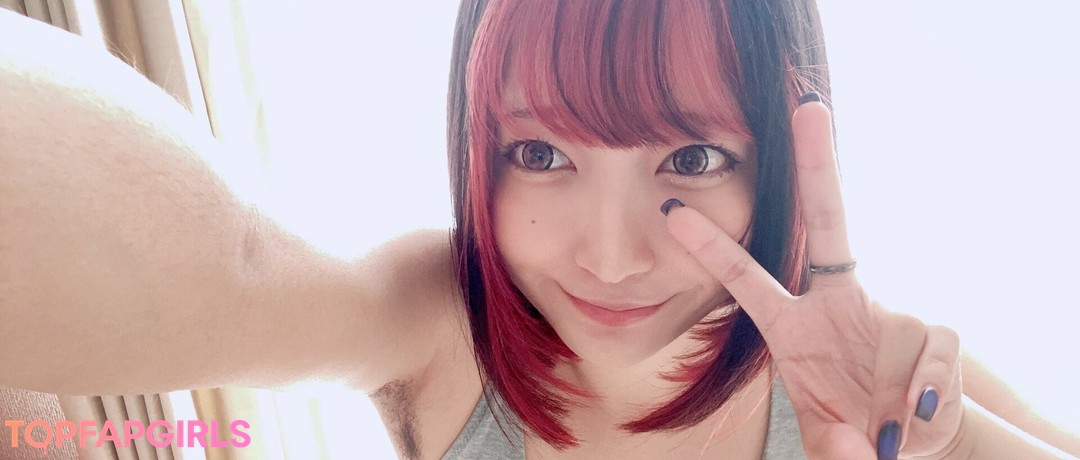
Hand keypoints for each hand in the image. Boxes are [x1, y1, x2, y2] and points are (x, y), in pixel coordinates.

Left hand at [664, 98, 962, 458]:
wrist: (910, 442)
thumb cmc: (852, 430)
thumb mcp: (827, 441)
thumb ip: (831, 446)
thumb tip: (858, 449)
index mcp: (793, 327)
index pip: (748, 277)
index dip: (713, 246)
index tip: (673, 209)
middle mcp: (837, 304)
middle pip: (829, 221)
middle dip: (818, 164)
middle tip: (807, 108)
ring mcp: (886, 312)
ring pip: (907, 330)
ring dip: (902, 391)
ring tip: (890, 435)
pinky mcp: (932, 333)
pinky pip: (935, 360)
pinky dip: (927, 400)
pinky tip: (912, 422)